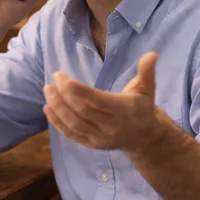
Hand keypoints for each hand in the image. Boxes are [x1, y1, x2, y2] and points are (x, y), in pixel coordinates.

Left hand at [42, 52, 167, 153]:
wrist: (144, 138)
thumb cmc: (141, 107)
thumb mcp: (147, 89)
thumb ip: (147, 72)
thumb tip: (152, 54)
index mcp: (125, 110)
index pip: (98, 101)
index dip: (79, 91)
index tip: (63, 78)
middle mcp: (112, 127)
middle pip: (83, 111)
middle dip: (64, 95)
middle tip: (54, 78)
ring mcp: (101, 138)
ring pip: (74, 124)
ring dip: (58, 107)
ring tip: (48, 90)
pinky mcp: (92, 145)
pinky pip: (71, 135)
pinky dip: (57, 123)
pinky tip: (47, 108)